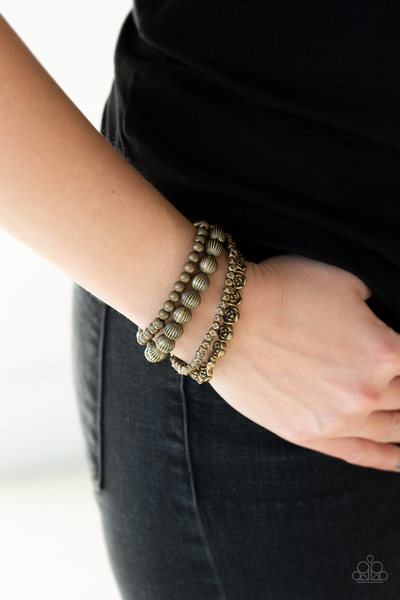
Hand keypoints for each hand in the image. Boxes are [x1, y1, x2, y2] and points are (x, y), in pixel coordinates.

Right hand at [210, 253, 399, 471]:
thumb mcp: (345, 283)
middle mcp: (368, 391)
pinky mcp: (310, 435)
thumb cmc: (282, 291)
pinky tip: (399, 459)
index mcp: (385, 351)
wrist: (224, 318)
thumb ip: (376, 311)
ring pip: (392, 429)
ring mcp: (339, 419)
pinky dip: (387, 458)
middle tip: (399, 384)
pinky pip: (360, 454)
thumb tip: (380, 324)